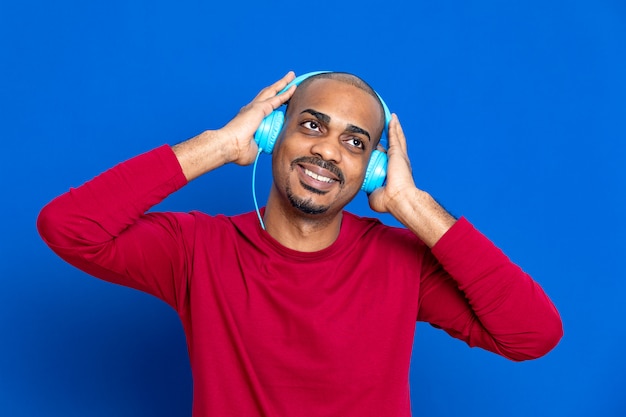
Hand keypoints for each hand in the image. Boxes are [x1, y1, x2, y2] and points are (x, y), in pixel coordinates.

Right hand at [220, 71, 296, 165]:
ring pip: (272, 91)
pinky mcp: (259, 108)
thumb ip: (261, 145)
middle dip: (278, 86)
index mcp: (249, 118)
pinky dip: (285, 93)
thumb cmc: (238, 151)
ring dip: (283, 84)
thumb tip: (264, 147)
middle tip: (288, 79)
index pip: (264, 106)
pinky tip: (293, 88)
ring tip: (292, 77)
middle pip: (268, 93)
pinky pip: (277, 99)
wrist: (230, 146)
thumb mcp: (254, 148)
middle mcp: (251, 109)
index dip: (273, 101)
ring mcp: (255, 107)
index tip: (281, 98)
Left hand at [368, 114, 455, 246]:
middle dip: (388, 138)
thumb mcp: (374, 195)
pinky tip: (392, 118)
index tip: (373, 150)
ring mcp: (399, 157)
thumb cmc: (389, 202)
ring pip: (395, 138)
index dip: (378, 153)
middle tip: (383, 129)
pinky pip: (395, 136)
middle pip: (391, 146)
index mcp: (392, 172)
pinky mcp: (398, 153)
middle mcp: (398, 163)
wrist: (398, 199)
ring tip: (390, 119)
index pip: (384, 158)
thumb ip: (369, 189)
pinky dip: (394, 127)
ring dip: (393, 128)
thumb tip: (364, 189)